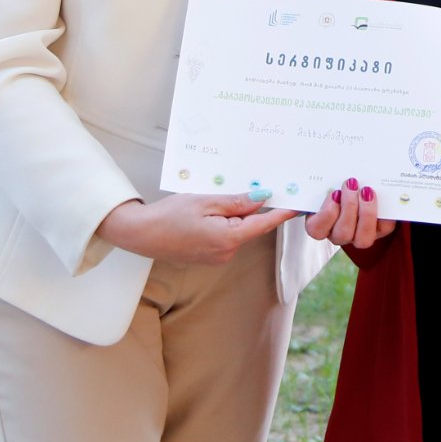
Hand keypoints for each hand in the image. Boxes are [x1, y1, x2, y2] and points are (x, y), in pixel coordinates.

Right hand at [95, 192, 291, 265]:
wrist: (141, 235)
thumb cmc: (170, 216)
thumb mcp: (206, 201)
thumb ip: (237, 201)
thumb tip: (263, 199)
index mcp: (229, 239)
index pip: (264, 224)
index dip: (283, 212)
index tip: (299, 203)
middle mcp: (227, 252)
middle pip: (251, 226)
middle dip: (254, 207)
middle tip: (259, 184)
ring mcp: (218, 257)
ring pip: (238, 230)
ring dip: (236, 214)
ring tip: (221, 196)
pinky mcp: (209, 255)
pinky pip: (226, 235)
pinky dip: (225, 222)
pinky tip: (212, 209)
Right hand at [304, 178, 395, 248]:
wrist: (363, 180)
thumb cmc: (338, 180)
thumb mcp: (326, 178)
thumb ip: (320, 178)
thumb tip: (316, 161)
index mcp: (320, 223)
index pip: (317, 230)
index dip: (326, 214)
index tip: (333, 193)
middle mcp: (339, 234)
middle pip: (341, 234)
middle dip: (348, 208)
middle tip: (351, 184)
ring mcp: (360, 235)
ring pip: (362, 239)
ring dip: (365, 213)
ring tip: (367, 190)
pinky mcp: (380, 231)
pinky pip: (383, 228)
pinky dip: (384, 214)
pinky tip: (381, 196)